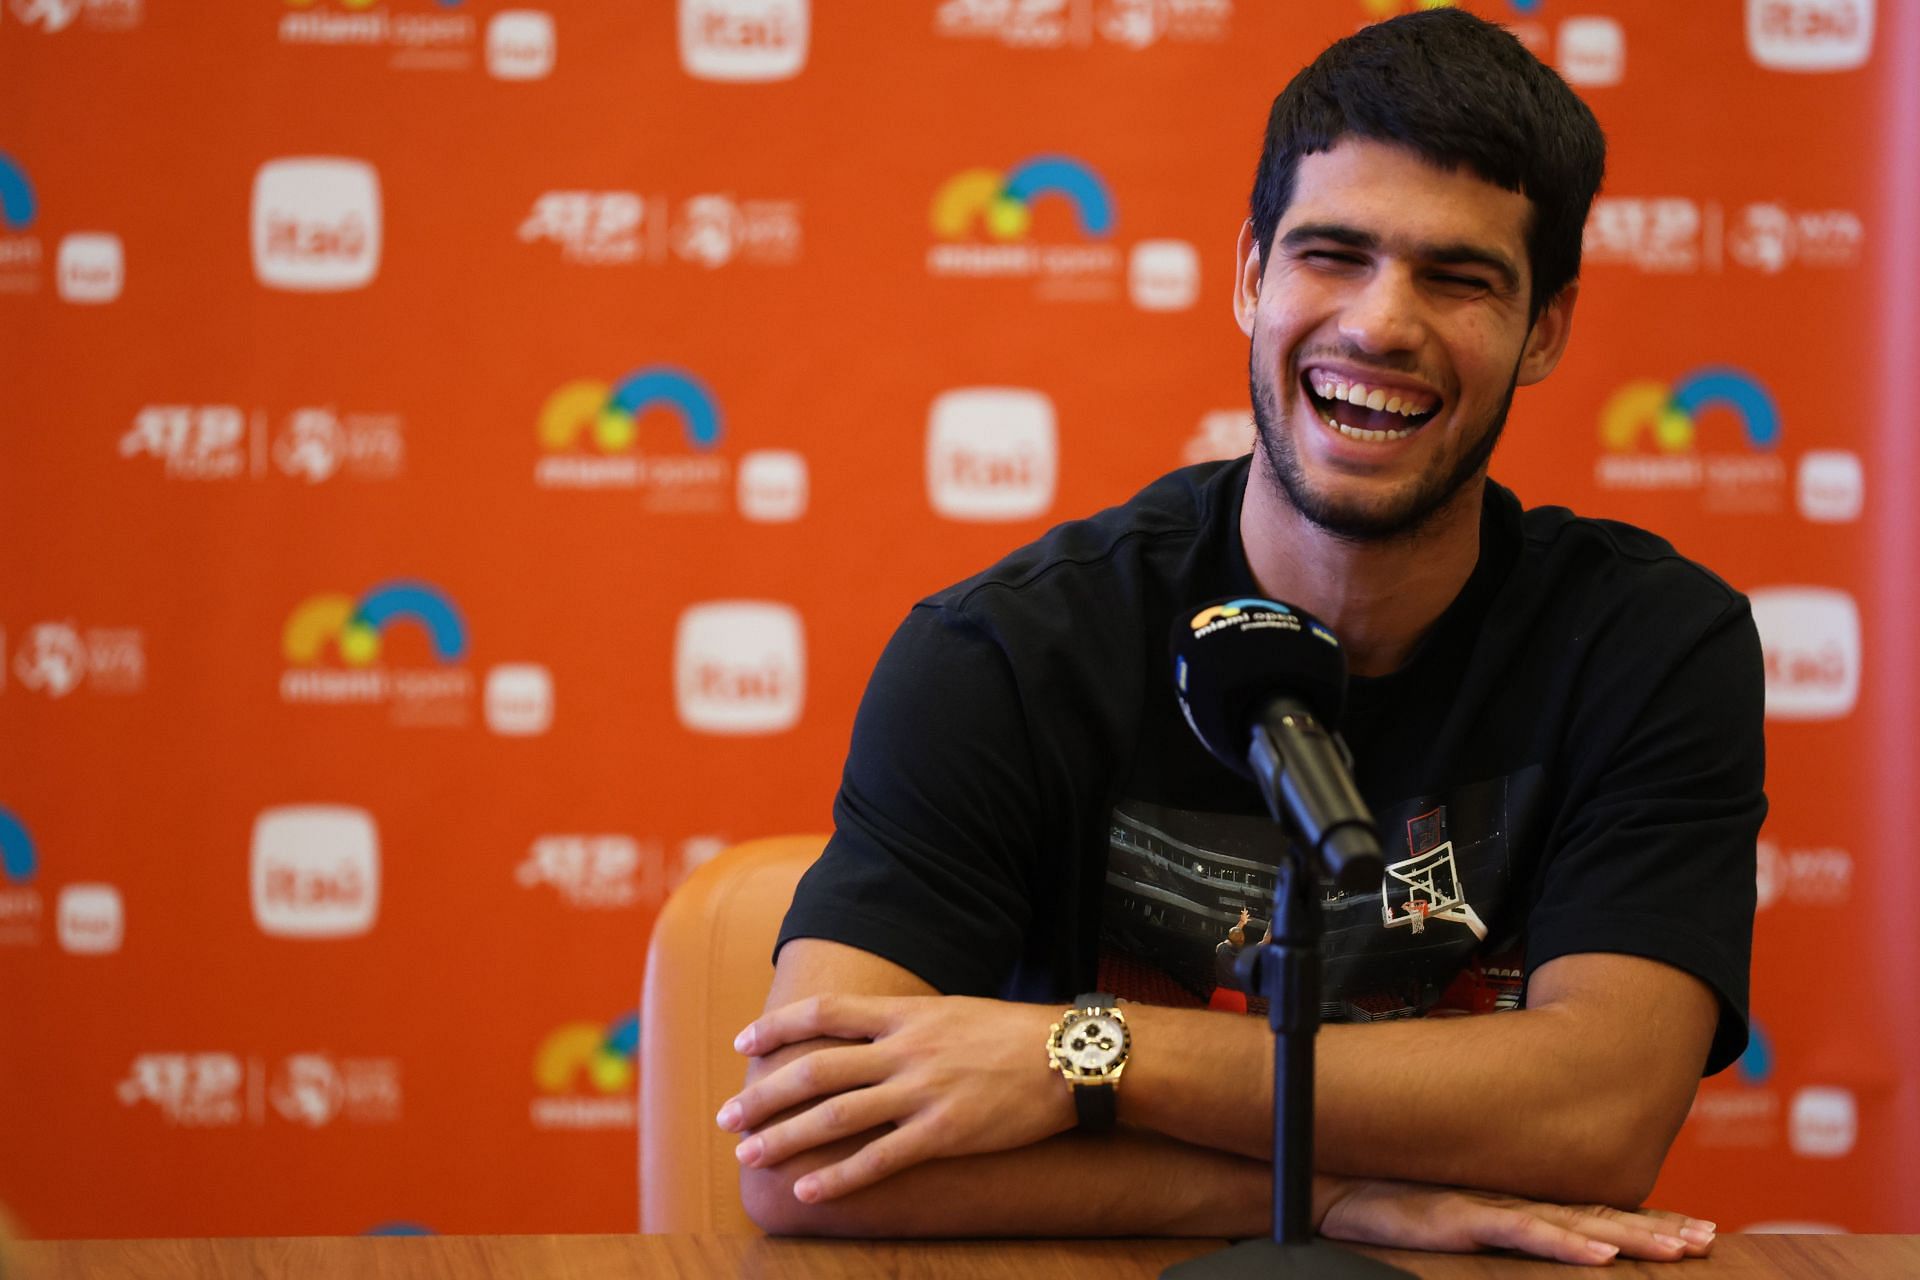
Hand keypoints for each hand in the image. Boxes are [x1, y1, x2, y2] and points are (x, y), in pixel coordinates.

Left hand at [717, 994, 1073, 1202]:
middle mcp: (905, 1049)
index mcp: (905, 1014)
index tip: (743, 1044)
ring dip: (785, 1137)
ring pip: (835, 1116)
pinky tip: (808, 1191)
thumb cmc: (1013, 1034)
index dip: (777, 1027)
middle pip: (815, 1069)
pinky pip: (879, 1159)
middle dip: (764, 1095)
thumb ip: (907, 1024)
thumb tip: (869, 1036)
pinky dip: (838, 1177)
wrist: (1068, 1057)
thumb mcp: (952, 1011)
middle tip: (728, 1116)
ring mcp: (922, 1091)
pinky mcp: (943, 1133)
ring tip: (749, 1156)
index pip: (824, 1014)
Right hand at [1316, 1176, 1716, 1265]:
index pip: (1593, 1211)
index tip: (1695, 1230)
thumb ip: (1492, 1220)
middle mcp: (1510, 1198)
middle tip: (1707, 1239)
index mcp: (1512, 1200)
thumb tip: (1534, 1230)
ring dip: (1630, 1236)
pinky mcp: (1460, 1217)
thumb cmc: (1380, 1197)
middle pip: (1597, 1214)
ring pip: (1574, 1223)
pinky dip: (1564, 1242)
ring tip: (1677, 1248)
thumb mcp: (1448, 1215)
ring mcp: (1488, 1206)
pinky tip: (1600, 1252)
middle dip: (1656, 1228)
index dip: (1645, 1220)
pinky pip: (1520, 1231)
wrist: (1328, 1178)